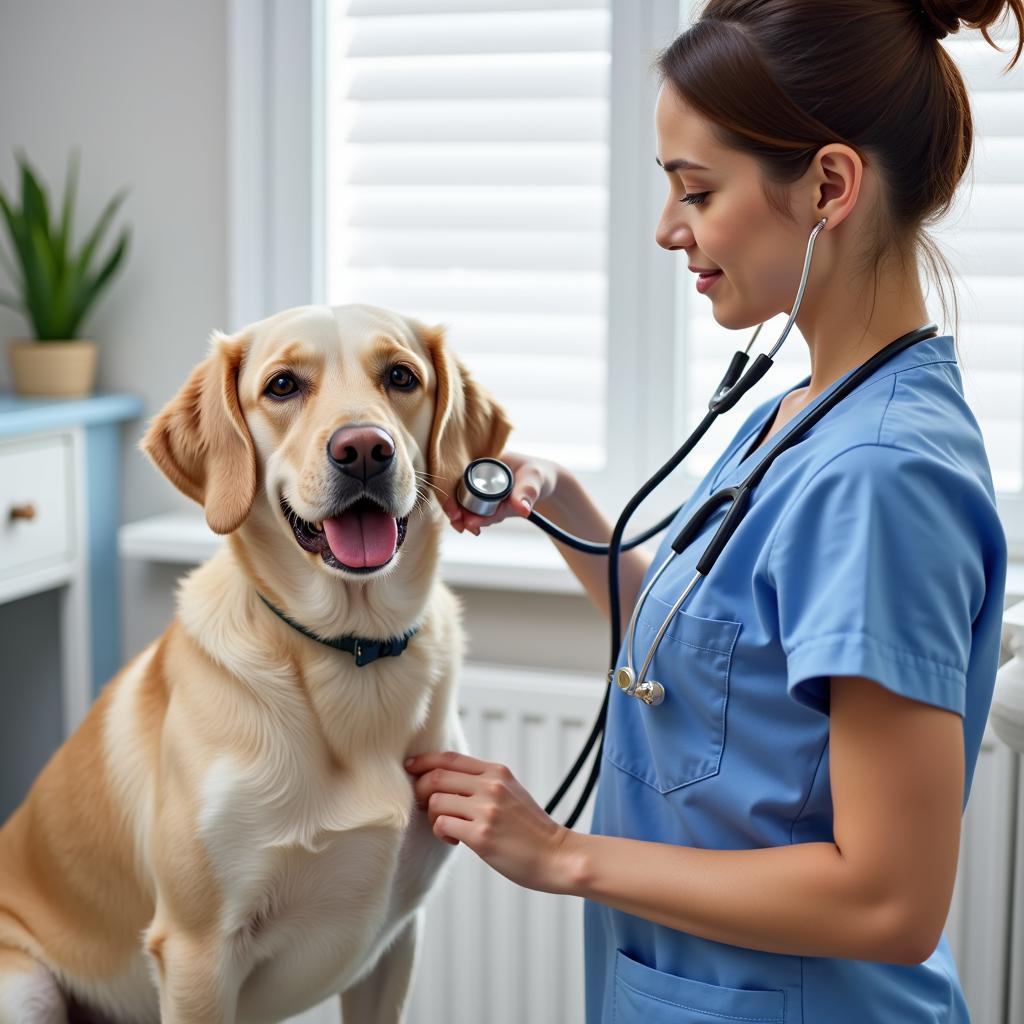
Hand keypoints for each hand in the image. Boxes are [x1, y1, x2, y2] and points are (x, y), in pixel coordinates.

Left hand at [405, 750, 578, 894]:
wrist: (557, 856)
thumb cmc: (531, 829)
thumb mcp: (511, 792)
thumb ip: (484, 782)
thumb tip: (445, 778)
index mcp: (497, 772)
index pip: (449, 758)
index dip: (424, 761)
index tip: (410, 767)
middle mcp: (491, 785)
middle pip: (436, 776)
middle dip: (421, 790)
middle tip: (425, 806)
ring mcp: (486, 810)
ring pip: (435, 801)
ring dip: (433, 816)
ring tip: (447, 827)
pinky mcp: (481, 835)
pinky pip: (442, 825)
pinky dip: (441, 832)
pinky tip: (454, 840)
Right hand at [441, 451, 559, 535]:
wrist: (545, 484)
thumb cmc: (539, 475)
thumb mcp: (534, 479)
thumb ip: (527, 492)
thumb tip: (522, 510)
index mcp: (483, 461)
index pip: (458, 478)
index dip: (452, 496)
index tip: (456, 514)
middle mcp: (478, 473)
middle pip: (457, 494)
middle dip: (458, 513)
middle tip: (466, 527)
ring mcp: (480, 488)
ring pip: (463, 505)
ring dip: (465, 519)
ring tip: (475, 530)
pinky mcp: (485, 500)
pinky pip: (473, 511)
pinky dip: (473, 521)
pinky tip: (477, 529)